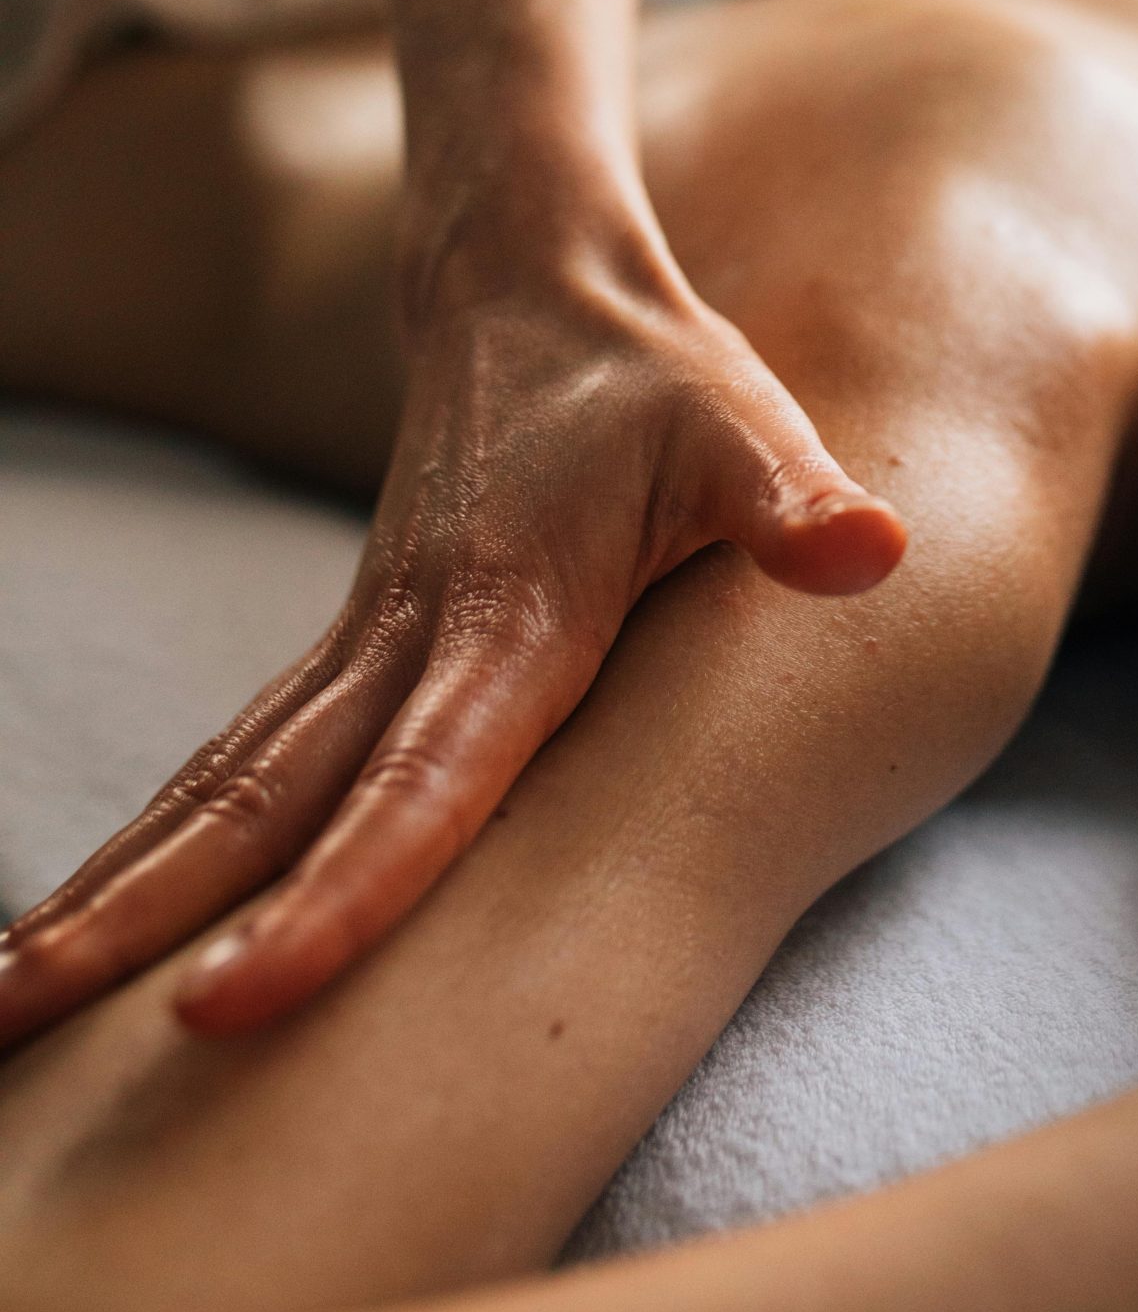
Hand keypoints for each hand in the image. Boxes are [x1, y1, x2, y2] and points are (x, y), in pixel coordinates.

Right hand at [0, 275, 904, 1046]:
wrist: (538, 287)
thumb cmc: (657, 380)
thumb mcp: (744, 431)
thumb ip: (794, 504)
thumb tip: (876, 553)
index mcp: (510, 613)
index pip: (417, 781)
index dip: (337, 898)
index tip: (232, 1007)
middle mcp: (411, 636)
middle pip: (264, 799)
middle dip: (142, 918)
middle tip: (15, 1024)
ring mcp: (367, 640)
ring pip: (224, 780)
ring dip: (117, 882)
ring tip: (5, 998)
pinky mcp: (357, 643)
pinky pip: (240, 756)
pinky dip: (162, 836)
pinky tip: (99, 911)